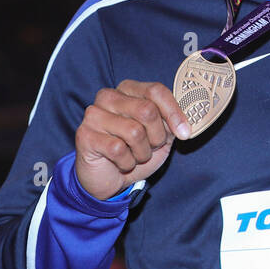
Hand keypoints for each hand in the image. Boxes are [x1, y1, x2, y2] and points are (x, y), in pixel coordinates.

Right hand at [74, 80, 192, 199]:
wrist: (111, 178)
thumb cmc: (136, 152)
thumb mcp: (160, 136)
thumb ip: (171, 123)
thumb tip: (185, 124)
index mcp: (128, 90)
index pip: (155, 91)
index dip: (174, 113)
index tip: (184, 133)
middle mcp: (108, 96)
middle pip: (147, 110)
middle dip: (157, 136)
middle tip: (152, 147)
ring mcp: (93, 114)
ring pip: (134, 132)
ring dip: (142, 152)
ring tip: (135, 156)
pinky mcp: (84, 134)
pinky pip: (118, 149)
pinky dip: (127, 162)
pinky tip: (121, 162)